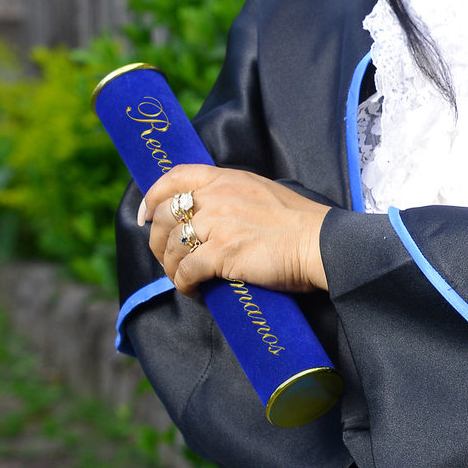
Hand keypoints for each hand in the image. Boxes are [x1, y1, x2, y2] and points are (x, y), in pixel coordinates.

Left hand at [139, 165, 329, 295]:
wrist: (322, 244)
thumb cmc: (301, 225)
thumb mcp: (263, 192)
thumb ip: (235, 196)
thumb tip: (213, 215)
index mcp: (227, 179)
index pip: (176, 177)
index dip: (152, 196)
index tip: (145, 216)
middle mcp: (218, 197)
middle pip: (164, 214)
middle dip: (157, 239)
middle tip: (165, 257)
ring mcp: (218, 224)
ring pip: (171, 246)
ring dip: (171, 267)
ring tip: (183, 279)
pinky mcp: (222, 253)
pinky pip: (185, 270)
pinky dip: (184, 285)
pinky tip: (194, 291)